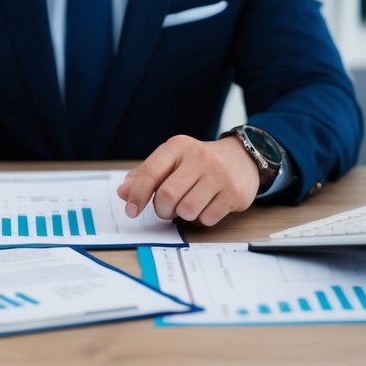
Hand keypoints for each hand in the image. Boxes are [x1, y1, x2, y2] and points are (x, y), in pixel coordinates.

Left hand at [116, 135, 260, 226]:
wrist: (242, 157)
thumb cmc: (200, 163)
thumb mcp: (172, 160)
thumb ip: (147, 175)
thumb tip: (123, 192)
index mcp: (178, 146)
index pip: (150, 173)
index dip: (137, 195)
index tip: (131, 211)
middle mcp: (200, 157)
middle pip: (167, 196)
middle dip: (162, 210)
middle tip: (167, 209)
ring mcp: (219, 174)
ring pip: (187, 210)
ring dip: (183, 216)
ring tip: (189, 205)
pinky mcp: (234, 192)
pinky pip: (207, 218)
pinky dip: (202, 219)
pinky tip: (207, 206)